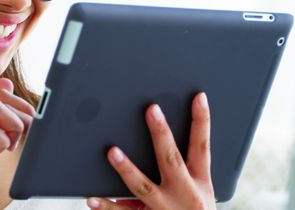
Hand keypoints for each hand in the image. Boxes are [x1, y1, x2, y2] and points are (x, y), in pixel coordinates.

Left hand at [87, 92, 214, 209]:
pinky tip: (92, 198)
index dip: (202, 121)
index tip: (198, 97)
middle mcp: (183, 193)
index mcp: (199, 182)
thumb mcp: (202, 191)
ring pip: (143, 187)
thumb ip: (187, 165)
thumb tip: (163, 130)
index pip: (202, 146)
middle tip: (152, 110)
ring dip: (127, 169)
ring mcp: (163, 209)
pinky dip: (107, 206)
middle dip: (161, 134)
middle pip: (171, 159)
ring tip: (112, 151)